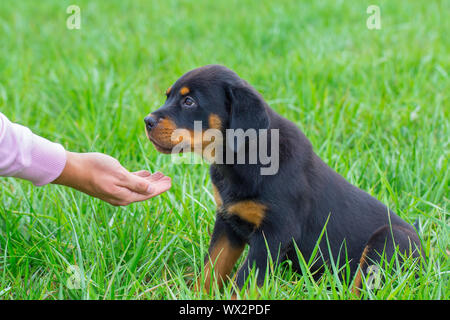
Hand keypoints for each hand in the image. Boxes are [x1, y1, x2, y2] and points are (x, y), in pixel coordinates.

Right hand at [52, 152, 171, 205]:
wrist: (72, 169)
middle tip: (168, 178)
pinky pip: (129, 184)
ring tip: (159, 175)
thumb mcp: (120, 175)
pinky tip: (143, 173)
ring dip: (148, 181)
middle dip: (157, 185)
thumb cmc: (96, 169)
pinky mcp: (109, 185)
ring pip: (137, 187)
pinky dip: (138, 179)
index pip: (149, 193)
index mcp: (125, 196)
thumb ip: (137, 183)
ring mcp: (115, 192)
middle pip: (144, 192)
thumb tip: (151, 190)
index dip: (160, 188)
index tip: (170, 181)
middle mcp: (121, 197)